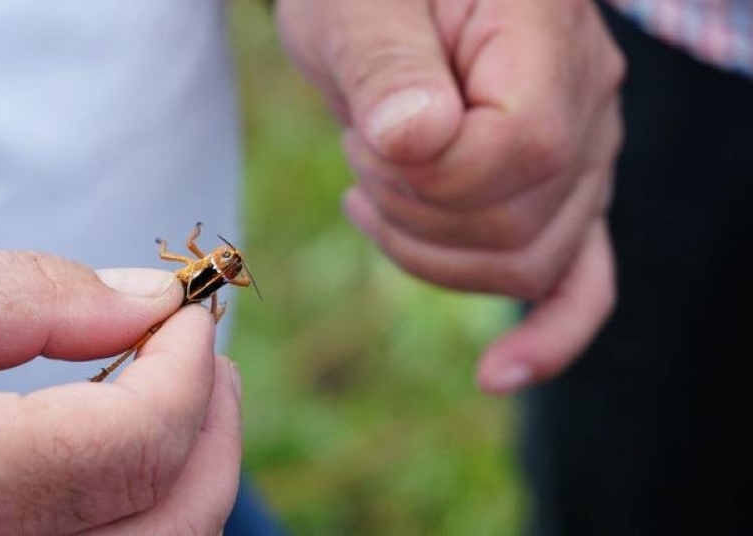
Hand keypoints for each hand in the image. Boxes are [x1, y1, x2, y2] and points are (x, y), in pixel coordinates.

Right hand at [0, 250, 241, 533]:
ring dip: (193, 470)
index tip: (188, 314)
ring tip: (189, 401)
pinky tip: (137, 449)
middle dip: (212, 426)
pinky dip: (151, 502)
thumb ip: (31, 298)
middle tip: (210, 362)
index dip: (186, 367)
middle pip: (170, 519)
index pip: (137, 441)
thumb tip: (151, 303)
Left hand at [276, 0, 624, 393]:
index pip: (514, 158)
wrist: (388, 2)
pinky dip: (549, 334)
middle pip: (520, 229)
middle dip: (414, 214)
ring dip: (431, 249)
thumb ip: (387, 67)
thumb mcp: (355, 6)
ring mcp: (584, 157)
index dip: (424, 176)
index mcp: (547, 40)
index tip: (365, 136)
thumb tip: (416, 143)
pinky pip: (580, 280)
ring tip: (382, 187)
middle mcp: (589, 104)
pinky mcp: (560, 197)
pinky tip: (500, 372)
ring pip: (528, 267)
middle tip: (364, 151)